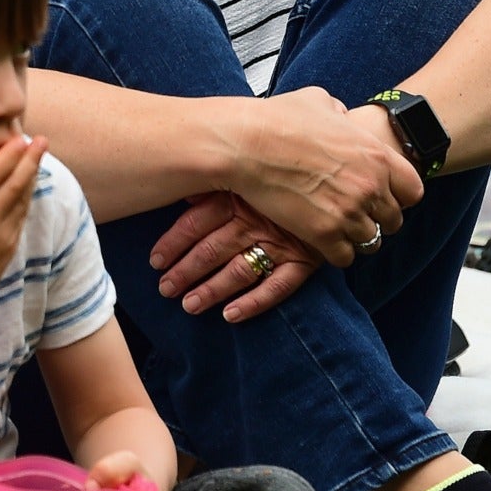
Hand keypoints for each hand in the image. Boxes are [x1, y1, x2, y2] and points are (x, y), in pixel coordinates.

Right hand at [0, 135, 43, 305]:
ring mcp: (0, 236)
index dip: (8, 155)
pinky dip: (27, 200)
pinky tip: (28, 190)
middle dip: (30, 160)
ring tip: (38, 159)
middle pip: (14, 183)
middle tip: (41, 140)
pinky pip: (21, 218)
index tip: (20, 139)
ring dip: (32, 178)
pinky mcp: (8, 250)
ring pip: (22, 200)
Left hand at [148, 192, 319, 320]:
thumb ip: (213, 184)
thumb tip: (177, 190)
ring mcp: (281, 242)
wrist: (335, 184)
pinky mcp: (305, 261)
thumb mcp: (245, 175)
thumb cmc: (280, 178)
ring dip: (211, 291)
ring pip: (238, 271)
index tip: (155, 262)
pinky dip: (253, 303)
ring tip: (189, 306)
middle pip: (211, 250)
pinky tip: (230, 316)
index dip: (172, 244)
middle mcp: (256, 221)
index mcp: (237, 197)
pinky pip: (277, 286)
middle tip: (166, 290)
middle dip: (185, 272)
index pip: (195, 223)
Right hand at [233, 91, 421, 265]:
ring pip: (371, 242)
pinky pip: (345, 257)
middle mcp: (370, 187)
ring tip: (335, 228)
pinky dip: (334, 251)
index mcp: (376, 156)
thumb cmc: (276, 119)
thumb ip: (341, 114)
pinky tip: (320, 239)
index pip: (413, 191)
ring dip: (355, 237)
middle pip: (394, 220)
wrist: (245, 144)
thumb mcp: (319, 101)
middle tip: (354, 213)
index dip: (398, 195)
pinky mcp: (324, 235)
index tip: (382, 196)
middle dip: (376, 218)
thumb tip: (342, 117)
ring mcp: (349, 213)